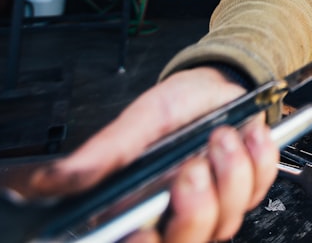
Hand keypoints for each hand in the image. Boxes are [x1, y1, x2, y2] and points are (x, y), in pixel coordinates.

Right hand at [28, 67, 278, 241]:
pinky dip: (258, 159)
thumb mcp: (140, 120)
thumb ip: (105, 152)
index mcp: (141, 205)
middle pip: (187, 241)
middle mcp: (176, 214)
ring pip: (227, 218)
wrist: (219, 84)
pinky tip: (248, 135)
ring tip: (221, 136)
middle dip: (195, 208)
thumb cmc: (177, 106)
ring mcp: (214, 207)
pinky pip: (259, 189)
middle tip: (192, 168)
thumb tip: (52, 181)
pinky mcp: (247, 191)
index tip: (145, 229)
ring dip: (230, 173)